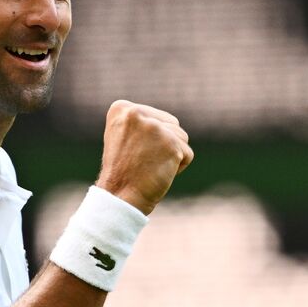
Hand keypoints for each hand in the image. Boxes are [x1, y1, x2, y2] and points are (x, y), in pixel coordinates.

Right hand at [95, 100, 192, 214]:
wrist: (119, 198)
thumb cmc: (124, 172)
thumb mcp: (125, 137)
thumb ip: (142, 123)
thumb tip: (169, 122)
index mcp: (121, 108)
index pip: (156, 117)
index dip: (150, 139)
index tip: (131, 153)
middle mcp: (136, 113)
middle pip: (171, 124)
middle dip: (164, 144)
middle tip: (143, 161)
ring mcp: (155, 127)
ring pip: (182, 137)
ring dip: (172, 155)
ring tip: (150, 167)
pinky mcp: (171, 143)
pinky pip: (188, 154)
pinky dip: (179, 167)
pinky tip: (159, 173)